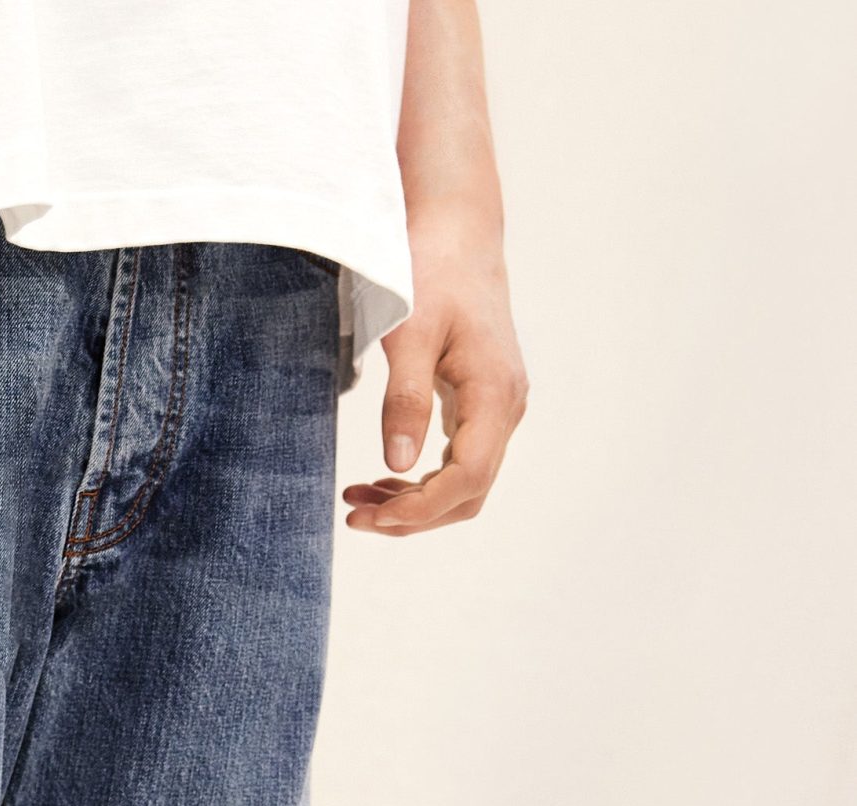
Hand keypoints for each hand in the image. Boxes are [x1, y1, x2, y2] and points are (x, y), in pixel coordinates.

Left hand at [343, 216, 527, 537]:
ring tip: (358, 504)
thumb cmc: (432, 270)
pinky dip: (421, 481)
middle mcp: (505, 407)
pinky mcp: (482, 405)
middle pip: (468, 494)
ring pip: (464, 484)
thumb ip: (405, 399)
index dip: (420, 509)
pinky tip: (381, 480)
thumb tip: (399, 463)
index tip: (370, 517)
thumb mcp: (410, 331)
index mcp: (494, 392)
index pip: (466, 478)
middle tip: (354, 518)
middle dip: (413, 516)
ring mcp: (497, 408)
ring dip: (414, 504)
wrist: (458, 232)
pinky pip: (458, 461)